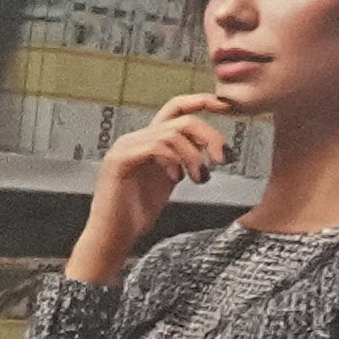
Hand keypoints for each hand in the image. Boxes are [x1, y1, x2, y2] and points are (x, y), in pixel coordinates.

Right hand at [80, 91, 233, 266]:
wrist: (113, 236)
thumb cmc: (137, 213)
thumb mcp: (170, 179)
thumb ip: (184, 159)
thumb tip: (210, 148)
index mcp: (147, 141)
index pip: (175, 109)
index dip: (201, 102)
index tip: (226, 106)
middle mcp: (134, 139)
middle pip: (182, 120)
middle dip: (210, 136)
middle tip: (223, 159)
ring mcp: (125, 148)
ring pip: (172, 134)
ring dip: (195, 156)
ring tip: (200, 178)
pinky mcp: (120, 160)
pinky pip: (157, 147)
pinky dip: (175, 161)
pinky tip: (176, 178)